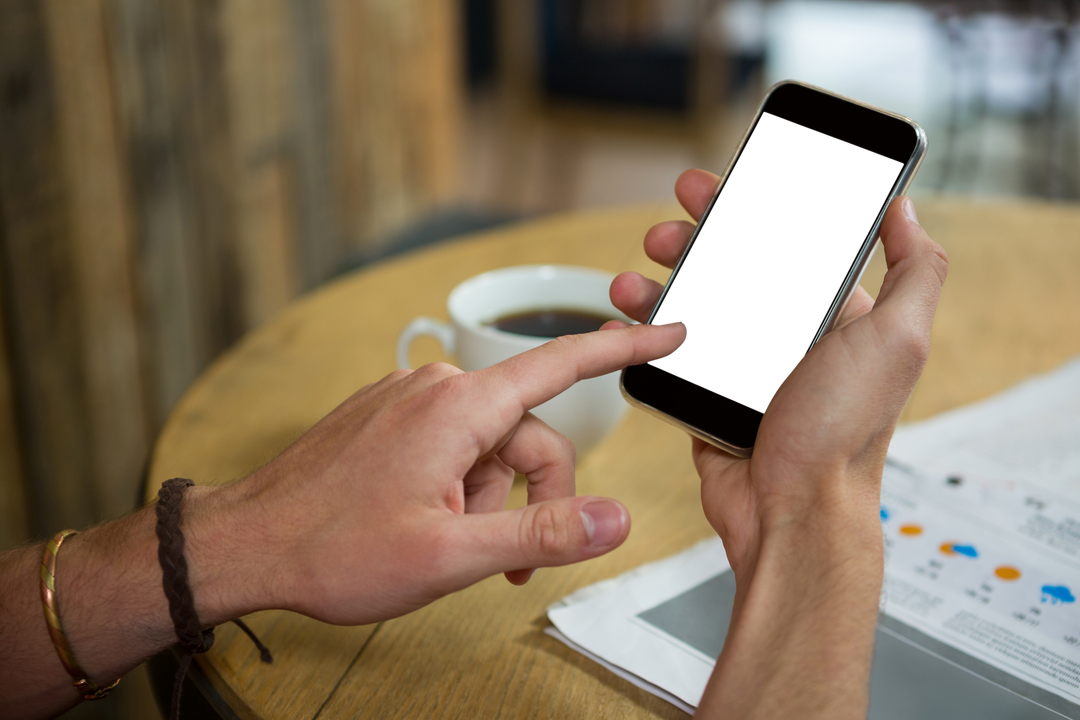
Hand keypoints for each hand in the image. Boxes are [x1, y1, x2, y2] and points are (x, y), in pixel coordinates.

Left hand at [188, 320, 690, 627]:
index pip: (562, 364)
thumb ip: (540, 536)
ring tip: (450, 547)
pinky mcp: (389, 419)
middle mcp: (436, 391)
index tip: (670, 332)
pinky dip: (461, 487)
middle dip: (532, 498)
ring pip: (490, 445)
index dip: (626, 346)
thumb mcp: (449, 556)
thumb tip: (615, 519)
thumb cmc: (333, 551)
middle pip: (528, 433)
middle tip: (510, 564)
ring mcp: (408, 402)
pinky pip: (453, 444)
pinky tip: (428, 524)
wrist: (244, 544)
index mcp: (458, 409)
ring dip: (490, 500)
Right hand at [608, 169, 947, 576]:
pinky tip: (621, 326)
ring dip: (656, 288)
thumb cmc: (843, 433)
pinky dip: (640, 340)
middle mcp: (787, 340)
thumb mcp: (898, 340)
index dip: (747, 211)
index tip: (712, 188)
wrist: (791, 512)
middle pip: (729, 272)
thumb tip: (905, 209)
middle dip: (691, 243)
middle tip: (662, 230)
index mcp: (833, 318)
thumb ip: (915, 271)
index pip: (786, 248)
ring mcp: (742, 371)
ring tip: (628, 282)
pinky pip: (666, 359)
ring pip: (690, 311)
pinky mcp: (705, 400)